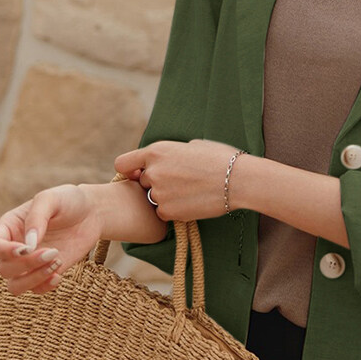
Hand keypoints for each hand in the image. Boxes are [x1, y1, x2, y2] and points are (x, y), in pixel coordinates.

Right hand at [0, 184, 103, 295]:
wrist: (93, 211)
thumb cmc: (68, 200)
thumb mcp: (51, 199)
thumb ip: (37, 218)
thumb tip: (28, 245)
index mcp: (9, 227)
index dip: (4, 251)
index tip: (26, 248)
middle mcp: (15, 247)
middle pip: (4, 269)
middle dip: (27, 264)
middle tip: (52, 252)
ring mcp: (31, 262)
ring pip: (15, 285)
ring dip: (33, 280)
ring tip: (56, 262)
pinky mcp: (47, 271)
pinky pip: (37, 290)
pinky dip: (45, 286)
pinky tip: (58, 274)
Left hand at [113, 139, 241, 221]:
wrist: (238, 180)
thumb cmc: (221, 158)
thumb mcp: (193, 145)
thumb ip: (173, 153)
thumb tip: (169, 159)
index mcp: (156, 151)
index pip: (123, 163)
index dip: (130, 170)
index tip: (140, 174)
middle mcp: (153, 172)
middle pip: (143, 182)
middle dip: (157, 183)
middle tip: (182, 183)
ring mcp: (158, 194)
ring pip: (154, 198)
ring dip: (168, 197)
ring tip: (192, 192)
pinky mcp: (168, 212)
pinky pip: (163, 213)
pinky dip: (175, 210)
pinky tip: (193, 203)